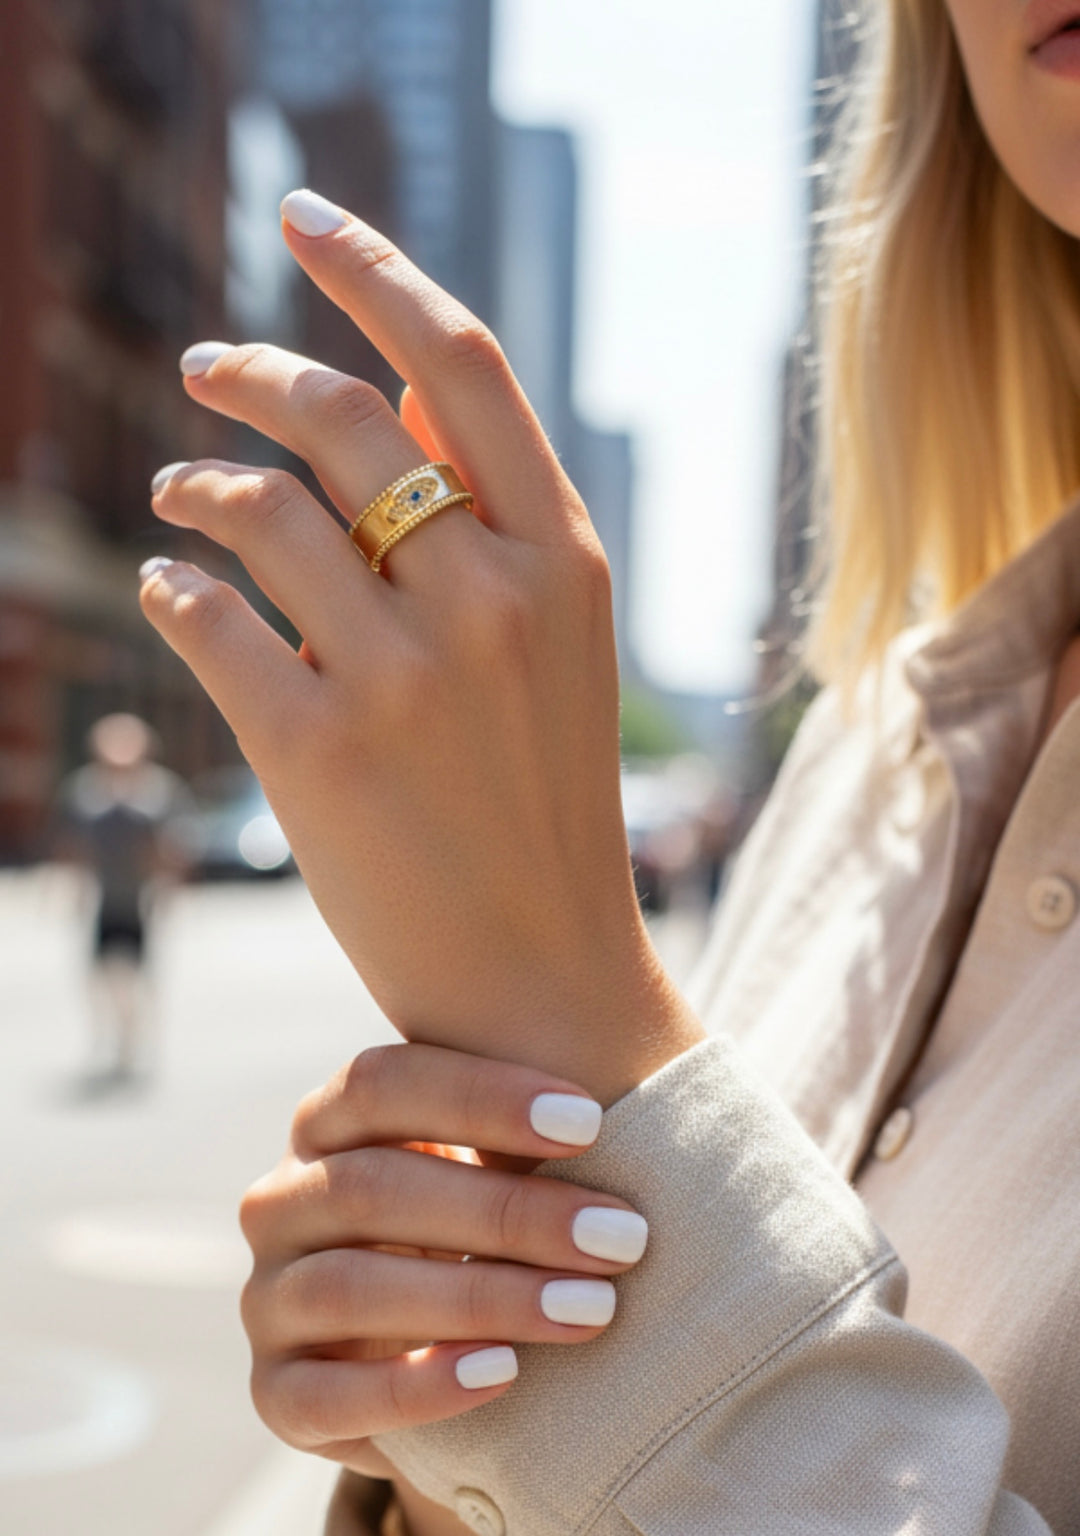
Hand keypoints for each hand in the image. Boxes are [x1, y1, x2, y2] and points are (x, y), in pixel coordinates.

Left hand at [140, 191, 703, 1099]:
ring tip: (178, 497)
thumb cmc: (541, 798)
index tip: (299, 215)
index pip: (460, 362)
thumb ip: (492, 512)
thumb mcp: (559, 642)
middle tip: (204, 365)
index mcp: (561, 556)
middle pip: (336, 417)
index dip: (371, 270)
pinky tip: (171, 587)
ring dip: (195, 485)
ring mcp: (405, 672)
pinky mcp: (317, 749)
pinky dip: (174, 586)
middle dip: (248, 371)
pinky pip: (208, 615)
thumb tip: (397, 389)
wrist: (538, 970)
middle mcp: (489, 595)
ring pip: (257, 508)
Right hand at [240, 1042, 648, 1477]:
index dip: (482, 1096)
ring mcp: (268, 1297)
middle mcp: (281, 1200)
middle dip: (508, 1212)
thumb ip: (522, 1136)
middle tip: (621, 1235)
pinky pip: (328, 1394)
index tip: (591, 1122)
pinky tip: (505, 1372)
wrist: (418, 1343)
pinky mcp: (276, 1391)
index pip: (381, 1084)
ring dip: (481, 1296)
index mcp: (326, 1122)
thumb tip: (643, 1108)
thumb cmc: (475, 1222)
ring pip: (351, 1286)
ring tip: (590, 1308)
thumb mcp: (486, 1165)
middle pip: (373, 1187)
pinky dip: (420, 1385)